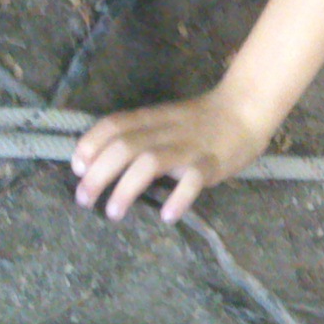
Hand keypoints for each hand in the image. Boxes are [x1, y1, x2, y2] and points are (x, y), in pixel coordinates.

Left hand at [70, 92, 280, 222]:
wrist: (247, 108)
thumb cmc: (202, 120)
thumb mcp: (166, 119)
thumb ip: (139, 134)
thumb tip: (100, 161)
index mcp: (154, 118)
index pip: (114, 124)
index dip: (90, 144)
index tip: (77, 168)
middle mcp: (167, 131)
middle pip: (125, 146)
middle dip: (98, 173)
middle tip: (84, 199)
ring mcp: (189, 147)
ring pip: (150, 161)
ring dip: (126, 187)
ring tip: (113, 212)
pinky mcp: (212, 162)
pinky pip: (193, 179)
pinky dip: (178, 197)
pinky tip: (167, 215)